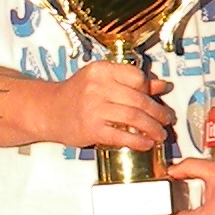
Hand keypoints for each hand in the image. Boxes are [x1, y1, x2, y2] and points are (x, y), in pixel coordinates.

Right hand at [46, 59, 169, 156]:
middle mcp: (97, 87)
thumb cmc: (75, 95)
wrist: (48, 111)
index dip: (150, 90)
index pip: (136, 77)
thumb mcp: (100, 81)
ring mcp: (93, 108)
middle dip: (158, 113)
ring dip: (153, 128)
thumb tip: (160, 85)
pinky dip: (139, 141)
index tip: (157, 100)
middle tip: (167, 120)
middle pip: (139, 99)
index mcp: (101, 70)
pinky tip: (146, 144)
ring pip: (134, 117)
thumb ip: (129, 82)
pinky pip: (122, 135)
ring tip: (160, 134)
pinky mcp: (91, 129)